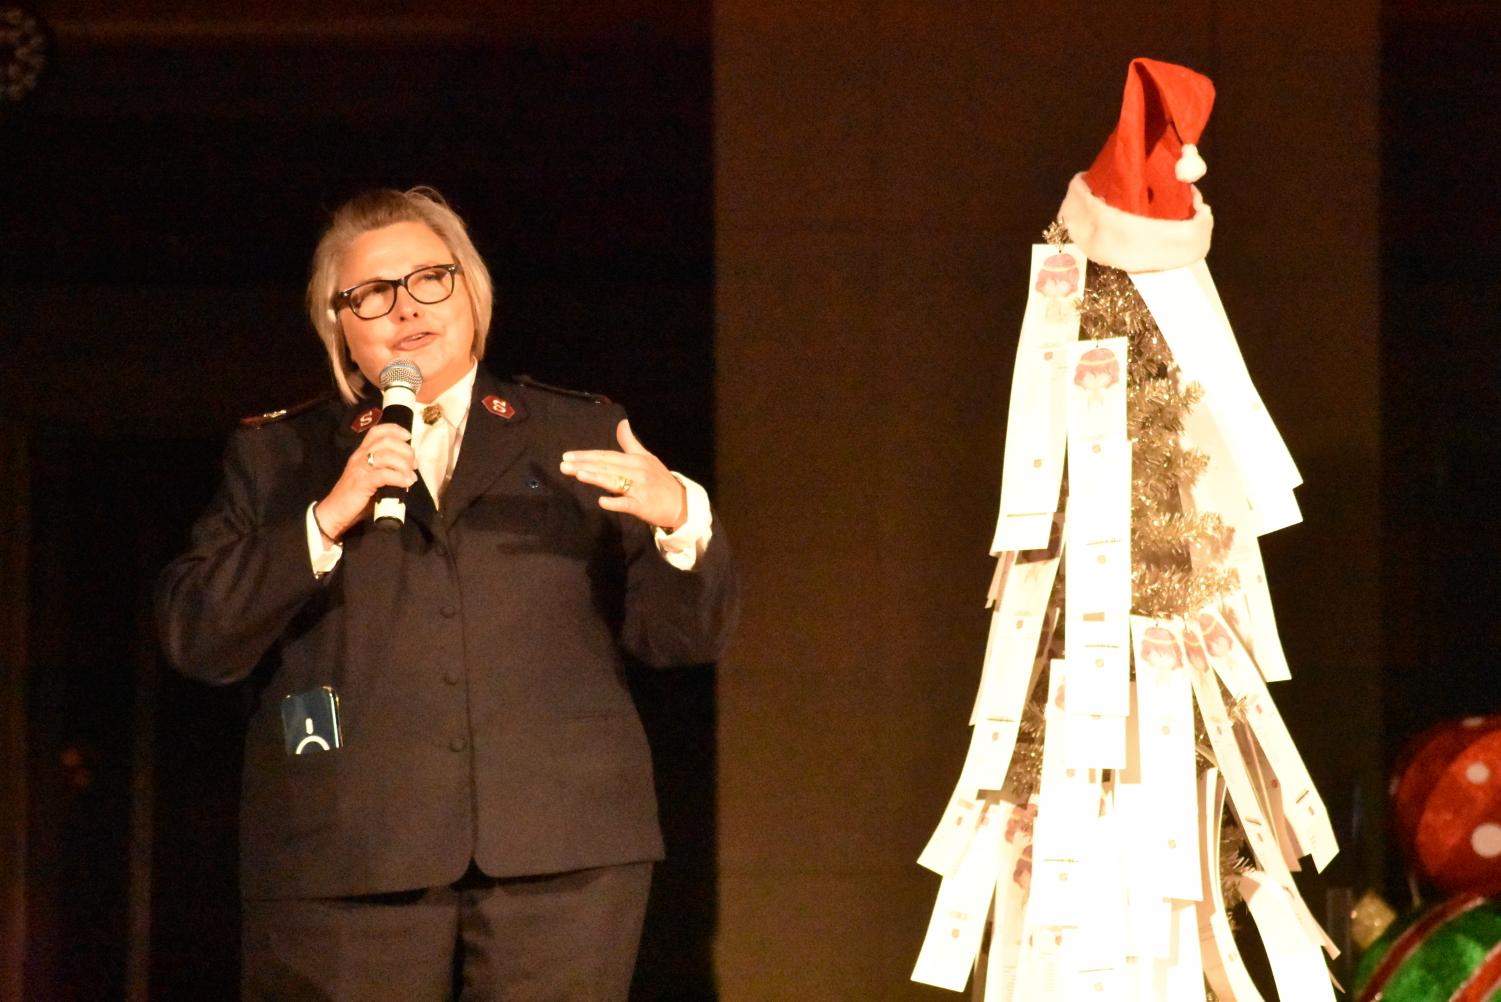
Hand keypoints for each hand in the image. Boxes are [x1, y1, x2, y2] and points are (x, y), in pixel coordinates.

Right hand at [315, 423, 418, 539]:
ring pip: (386, 456)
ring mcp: (359, 469)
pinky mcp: (361, 483)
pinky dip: (399, 478)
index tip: (409, 437)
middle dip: (405, 450)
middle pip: (386, 441)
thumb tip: (410, 469)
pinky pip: (384, 475)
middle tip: (414, 465)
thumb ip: (386, 470)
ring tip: (411, 477)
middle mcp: (359, 456)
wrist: (335, 512)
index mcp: (361, 453)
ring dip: (404, 465)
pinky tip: (406, 483)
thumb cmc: (356, 497)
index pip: (377, 431)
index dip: (395, 430)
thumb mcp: (371, 478)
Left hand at [559, 419, 686, 529]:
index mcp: (636, 460)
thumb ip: (630, 442)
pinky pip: (627, 504)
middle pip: (607, 467)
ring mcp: (640, 489)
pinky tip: (602, 501)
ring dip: (597, 477)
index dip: (587, 455)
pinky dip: (615, 502)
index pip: (607, 456)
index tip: (567, 456)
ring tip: (578, 474)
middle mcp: (637, 472)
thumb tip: (621, 423)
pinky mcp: (643, 506)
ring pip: (615, 482)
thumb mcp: (647, 458)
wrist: (681, 503)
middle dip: (584, 464)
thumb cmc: (660, 480)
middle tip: (564, 465)